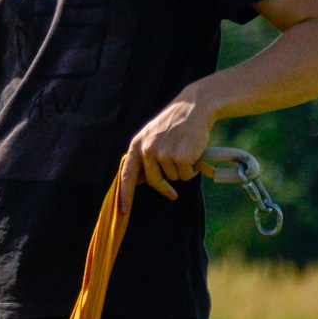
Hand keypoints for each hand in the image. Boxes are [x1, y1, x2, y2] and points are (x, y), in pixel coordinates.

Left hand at [117, 94, 215, 213]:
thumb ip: (144, 156)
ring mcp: (164, 153)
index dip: (125, 194)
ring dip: (182, 171)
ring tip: (186, 152)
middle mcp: (147, 150)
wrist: (194, 108)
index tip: (123, 211)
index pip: (127, 175)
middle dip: (165, 189)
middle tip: (172, 195)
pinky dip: (192, 169)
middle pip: (154, 181)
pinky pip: (186, 175)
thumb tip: (139, 181)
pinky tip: (194, 153)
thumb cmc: (174, 125)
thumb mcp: (152, 136)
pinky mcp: (181, 157)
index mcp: (137, 145)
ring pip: (173, 178)